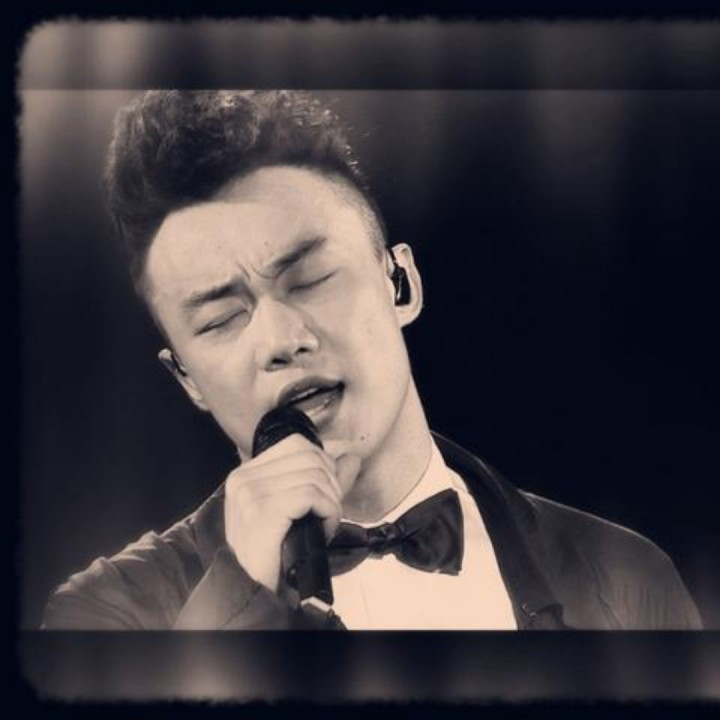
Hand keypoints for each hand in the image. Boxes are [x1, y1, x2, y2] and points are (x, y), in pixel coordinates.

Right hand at [224, 434, 360, 591]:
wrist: (254, 591)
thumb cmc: (275, 554)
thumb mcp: (296, 510)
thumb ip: (323, 480)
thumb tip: (352, 456)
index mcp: (246, 474)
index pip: (296, 444)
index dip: (322, 464)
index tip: (325, 492)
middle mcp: (244, 479)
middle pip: (310, 457)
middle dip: (331, 484)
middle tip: (327, 513)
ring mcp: (251, 493)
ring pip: (315, 476)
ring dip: (331, 502)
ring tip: (323, 525)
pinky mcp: (264, 510)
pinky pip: (313, 494)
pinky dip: (329, 512)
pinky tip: (323, 530)